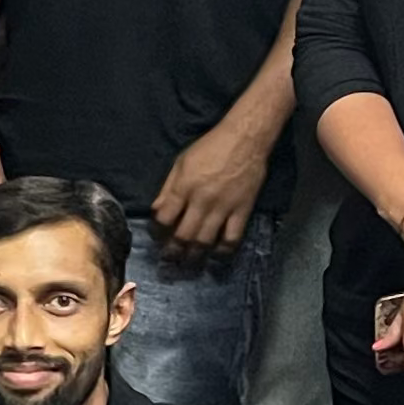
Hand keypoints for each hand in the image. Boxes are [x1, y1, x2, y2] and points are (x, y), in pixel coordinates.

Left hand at [151, 122, 270, 265]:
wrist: (245, 139)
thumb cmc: (210, 147)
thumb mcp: (181, 162)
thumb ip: (168, 188)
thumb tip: (157, 211)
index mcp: (184, 186)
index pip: (164, 218)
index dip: (157, 232)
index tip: (157, 237)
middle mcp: (201, 200)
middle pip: (183, 235)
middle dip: (173, 252)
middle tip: (169, 262)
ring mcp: (223, 207)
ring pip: (205, 241)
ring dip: (195, 257)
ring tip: (188, 265)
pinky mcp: (242, 210)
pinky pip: (232, 238)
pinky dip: (224, 251)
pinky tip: (216, 257)